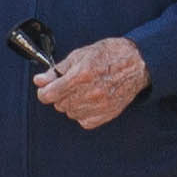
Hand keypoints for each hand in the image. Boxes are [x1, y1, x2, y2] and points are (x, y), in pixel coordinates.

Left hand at [32, 36, 148, 129]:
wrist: (137, 62)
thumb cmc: (110, 54)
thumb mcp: (79, 55)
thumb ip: (57, 70)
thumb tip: (40, 80)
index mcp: (80, 75)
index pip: (49, 94)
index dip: (44, 92)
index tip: (46, 89)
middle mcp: (90, 93)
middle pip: (59, 104)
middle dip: (60, 95)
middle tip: (70, 84)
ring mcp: (99, 105)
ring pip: (70, 113)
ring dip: (71, 104)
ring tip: (82, 90)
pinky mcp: (107, 114)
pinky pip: (84, 121)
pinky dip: (83, 113)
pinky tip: (89, 101)